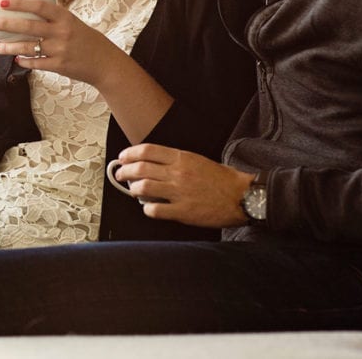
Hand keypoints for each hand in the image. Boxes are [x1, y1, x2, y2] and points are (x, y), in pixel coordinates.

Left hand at [0, 0, 119, 86]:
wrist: (104, 62)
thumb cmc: (85, 39)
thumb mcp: (72, 22)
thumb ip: (53, 17)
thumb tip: (27, 8)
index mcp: (65, 17)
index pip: (39, 6)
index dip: (20, 3)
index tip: (2, 1)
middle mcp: (62, 32)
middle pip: (28, 26)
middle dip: (6, 24)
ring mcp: (60, 50)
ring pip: (28, 47)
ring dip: (8, 47)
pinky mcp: (59, 66)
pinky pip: (36, 63)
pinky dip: (24, 61)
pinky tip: (15, 59)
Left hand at [113, 144, 254, 227]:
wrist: (241, 196)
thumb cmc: (222, 179)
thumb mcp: (197, 160)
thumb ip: (175, 161)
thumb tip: (153, 164)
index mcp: (181, 158)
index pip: (147, 151)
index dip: (130, 153)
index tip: (123, 157)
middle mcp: (177, 173)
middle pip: (140, 168)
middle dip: (124, 171)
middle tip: (119, 174)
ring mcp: (179, 192)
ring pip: (144, 188)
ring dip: (133, 189)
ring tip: (132, 190)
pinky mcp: (183, 211)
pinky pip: (155, 210)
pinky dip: (147, 209)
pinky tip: (148, 208)